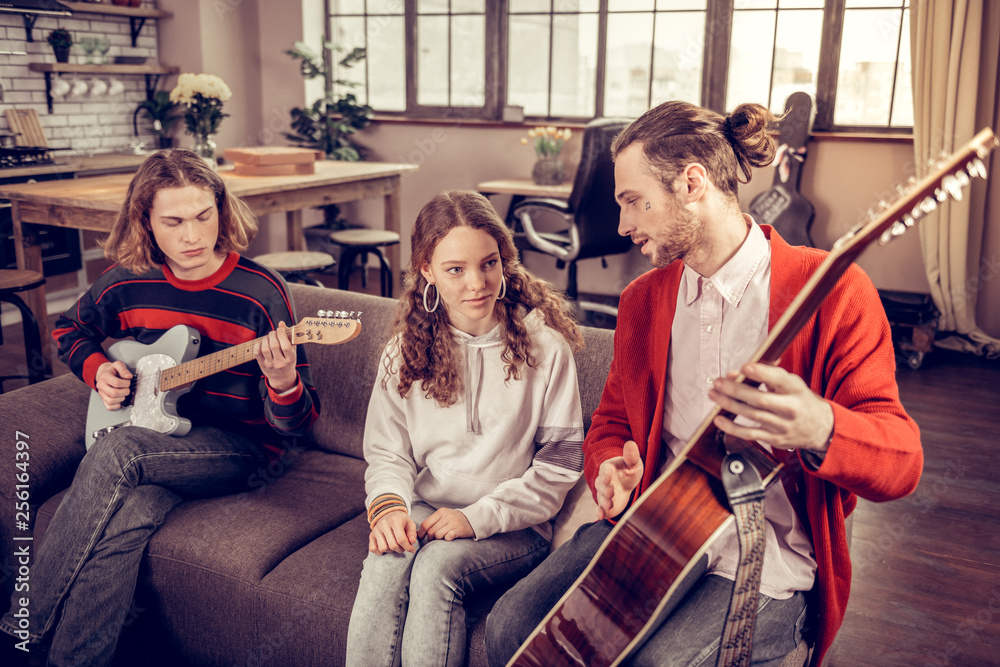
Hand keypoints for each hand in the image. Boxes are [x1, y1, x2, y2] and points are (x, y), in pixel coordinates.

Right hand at [95, 360, 132, 409]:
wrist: (104, 373)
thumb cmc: (112, 370)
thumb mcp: (118, 365)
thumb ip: (123, 369)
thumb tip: (128, 376)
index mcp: (105, 376)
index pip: (117, 383)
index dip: (126, 383)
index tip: (128, 382)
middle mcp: (101, 386)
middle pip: (114, 393)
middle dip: (125, 392)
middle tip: (127, 389)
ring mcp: (101, 393)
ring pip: (111, 401)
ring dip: (121, 398)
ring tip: (124, 393)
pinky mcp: (103, 400)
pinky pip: (109, 407)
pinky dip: (117, 405)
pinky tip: (120, 399)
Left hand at [254, 321, 296, 392]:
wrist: (282, 378)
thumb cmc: (288, 361)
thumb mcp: (292, 350)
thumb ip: (288, 336)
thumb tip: (281, 323)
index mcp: (291, 359)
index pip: (286, 346)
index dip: (282, 335)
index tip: (280, 329)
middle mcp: (280, 363)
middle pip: (274, 345)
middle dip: (272, 335)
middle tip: (273, 333)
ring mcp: (271, 365)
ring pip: (265, 348)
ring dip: (265, 339)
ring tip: (268, 337)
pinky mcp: (262, 365)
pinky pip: (257, 353)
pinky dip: (258, 345)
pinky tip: (262, 343)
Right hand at [369, 510, 416, 553]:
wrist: (388, 513)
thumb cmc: (401, 520)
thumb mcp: (410, 523)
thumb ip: (412, 533)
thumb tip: (412, 542)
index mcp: (394, 520)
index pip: (401, 539)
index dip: (408, 547)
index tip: (412, 549)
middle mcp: (383, 524)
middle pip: (393, 545)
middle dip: (400, 549)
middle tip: (403, 546)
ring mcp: (376, 530)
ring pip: (383, 548)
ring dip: (390, 550)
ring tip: (394, 545)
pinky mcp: (371, 535)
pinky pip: (373, 549)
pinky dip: (379, 552)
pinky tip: (386, 547)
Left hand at [417, 508, 473, 541]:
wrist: (472, 519)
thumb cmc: (453, 520)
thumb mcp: (443, 516)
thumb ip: (432, 522)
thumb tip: (418, 532)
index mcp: (441, 512)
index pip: (426, 523)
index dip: (421, 532)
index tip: (421, 537)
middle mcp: (447, 516)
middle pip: (431, 531)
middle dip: (430, 538)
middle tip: (433, 539)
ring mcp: (454, 523)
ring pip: (438, 535)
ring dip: (438, 539)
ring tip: (442, 538)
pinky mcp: (460, 530)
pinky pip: (448, 537)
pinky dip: (446, 539)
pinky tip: (449, 537)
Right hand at [595, 440, 643, 520]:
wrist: (626, 484)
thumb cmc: (629, 470)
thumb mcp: (633, 463)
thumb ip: (631, 455)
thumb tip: (631, 443)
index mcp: (609, 468)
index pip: (605, 470)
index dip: (606, 474)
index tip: (608, 478)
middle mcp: (603, 480)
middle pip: (601, 485)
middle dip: (605, 489)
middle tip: (610, 492)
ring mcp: (603, 493)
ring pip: (600, 497)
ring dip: (604, 501)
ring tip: (609, 504)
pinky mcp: (605, 504)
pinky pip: (600, 508)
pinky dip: (599, 512)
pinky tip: (601, 517)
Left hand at [709, 362, 833, 452]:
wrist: (820, 428)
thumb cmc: (800, 400)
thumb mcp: (790, 384)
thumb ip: (765, 376)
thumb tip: (736, 374)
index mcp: (796, 389)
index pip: (778, 380)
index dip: (761, 373)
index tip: (744, 368)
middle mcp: (790, 408)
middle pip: (759, 399)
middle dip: (735, 390)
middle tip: (719, 383)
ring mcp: (782, 426)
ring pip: (751, 415)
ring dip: (729, 404)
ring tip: (714, 395)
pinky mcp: (774, 439)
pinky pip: (749, 434)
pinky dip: (731, 427)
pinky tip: (718, 419)